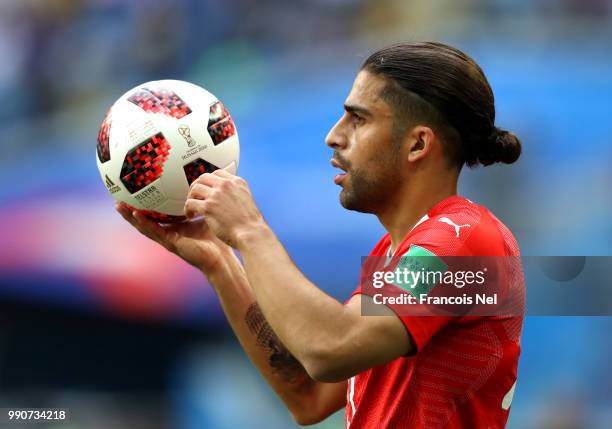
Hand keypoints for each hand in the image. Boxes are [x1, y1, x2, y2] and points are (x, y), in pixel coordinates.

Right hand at [116, 202, 231, 274]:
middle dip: (130, 210)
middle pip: (144, 220)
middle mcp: (167, 233)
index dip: (144, 206)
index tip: (133, 193)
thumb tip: (203, 184)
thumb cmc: (216, 238)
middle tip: (118, 197)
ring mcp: (167, 239)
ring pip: (144, 227)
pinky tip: (136, 215)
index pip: (155, 215)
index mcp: (174, 228)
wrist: (221, 256)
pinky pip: (155, 232)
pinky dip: (145, 223)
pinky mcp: (171, 244)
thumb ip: (200, 203)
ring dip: (131, 217)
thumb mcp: (205, 216)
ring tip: (119, 206)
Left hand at [185, 170, 265, 247]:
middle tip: (195, 196)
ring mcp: (216, 195)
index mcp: (236, 182)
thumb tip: (225, 196)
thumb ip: (235, 193)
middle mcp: (226, 185)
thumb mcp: (246, 199)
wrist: (251, 232)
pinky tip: (191, 215)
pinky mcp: (208, 207)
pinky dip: (187, 209)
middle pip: (203, 178)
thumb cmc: (250, 222)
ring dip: (191, 197)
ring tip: (192, 207)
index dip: (208, 180)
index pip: (217, 173)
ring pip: (195, 188)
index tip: (206, 188)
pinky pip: (190, 203)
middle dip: (197, 186)